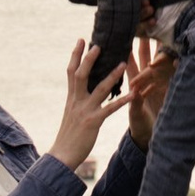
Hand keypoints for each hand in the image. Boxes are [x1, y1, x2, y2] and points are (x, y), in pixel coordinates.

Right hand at [47, 41, 125, 172]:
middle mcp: (76, 101)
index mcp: (71, 98)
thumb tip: (80, 90)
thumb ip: (76, 100)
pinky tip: (132, 95)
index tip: (80, 40)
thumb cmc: (68, 136)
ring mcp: (85, 110)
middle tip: (97, 44)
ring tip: (122, 63)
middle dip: (88, 58)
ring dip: (112, 75)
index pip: (71, 72)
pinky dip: (121, 101)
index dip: (75, 55)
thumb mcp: (70, 113)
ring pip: (99, 88)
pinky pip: (109, 109)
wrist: (62, 156)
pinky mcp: (93, 122)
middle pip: (80, 74)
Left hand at [124, 38, 174, 147]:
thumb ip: (136, 103)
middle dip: (147, 37)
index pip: (129, 59)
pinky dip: (177, 64)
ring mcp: (160, 80)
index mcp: (134, 81)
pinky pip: (174, 72)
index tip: (125, 29)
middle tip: (149, 20)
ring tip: (165, 30)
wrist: (151, 138)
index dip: (126, 45)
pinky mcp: (170, 86)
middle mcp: (147, 78)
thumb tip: (135, 91)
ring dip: (162, 46)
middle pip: (146, 53)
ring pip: (161, 59)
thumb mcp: (136, 115)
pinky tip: (181, 55)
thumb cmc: (139, 125)